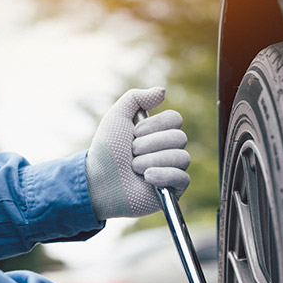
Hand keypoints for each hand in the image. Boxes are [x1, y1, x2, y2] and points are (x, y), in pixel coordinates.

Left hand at [85, 87, 190, 219]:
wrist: (100, 181)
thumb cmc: (107, 151)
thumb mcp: (117, 116)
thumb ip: (136, 98)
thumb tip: (163, 91)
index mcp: (159, 132)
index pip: (175, 119)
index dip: (154, 125)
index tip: (134, 133)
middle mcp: (168, 149)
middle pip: (179, 138)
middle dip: (150, 145)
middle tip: (131, 153)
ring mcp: (172, 170)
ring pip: (181, 157)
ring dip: (151, 161)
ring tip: (135, 168)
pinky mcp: (174, 191)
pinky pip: (183, 178)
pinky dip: (162, 176)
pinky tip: (147, 179)